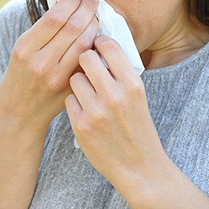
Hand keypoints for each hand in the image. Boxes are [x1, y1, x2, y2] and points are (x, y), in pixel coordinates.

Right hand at [0, 0, 100, 131]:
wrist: (18, 114)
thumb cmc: (19, 76)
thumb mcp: (21, 51)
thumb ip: (42, 32)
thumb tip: (68, 6)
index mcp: (24, 47)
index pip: (54, 17)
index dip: (70, 2)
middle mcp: (40, 61)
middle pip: (72, 27)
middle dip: (86, 8)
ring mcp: (56, 77)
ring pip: (84, 43)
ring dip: (94, 25)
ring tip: (97, 15)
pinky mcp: (68, 88)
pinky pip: (86, 62)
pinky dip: (94, 46)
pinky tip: (98, 37)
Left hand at [65, 35, 166, 192]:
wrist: (139, 167)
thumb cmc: (138, 128)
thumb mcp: (138, 96)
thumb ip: (120, 72)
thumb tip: (99, 45)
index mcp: (132, 84)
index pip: (109, 46)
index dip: (99, 42)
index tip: (96, 44)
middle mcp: (114, 95)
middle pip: (85, 57)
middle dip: (84, 59)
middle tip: (87, 66)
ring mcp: (96, 111)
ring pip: (74, 78)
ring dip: (78, 82)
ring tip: (88, 93)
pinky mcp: (81, 125)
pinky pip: (69, 100)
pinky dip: (75, 103)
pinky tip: (86, 111)